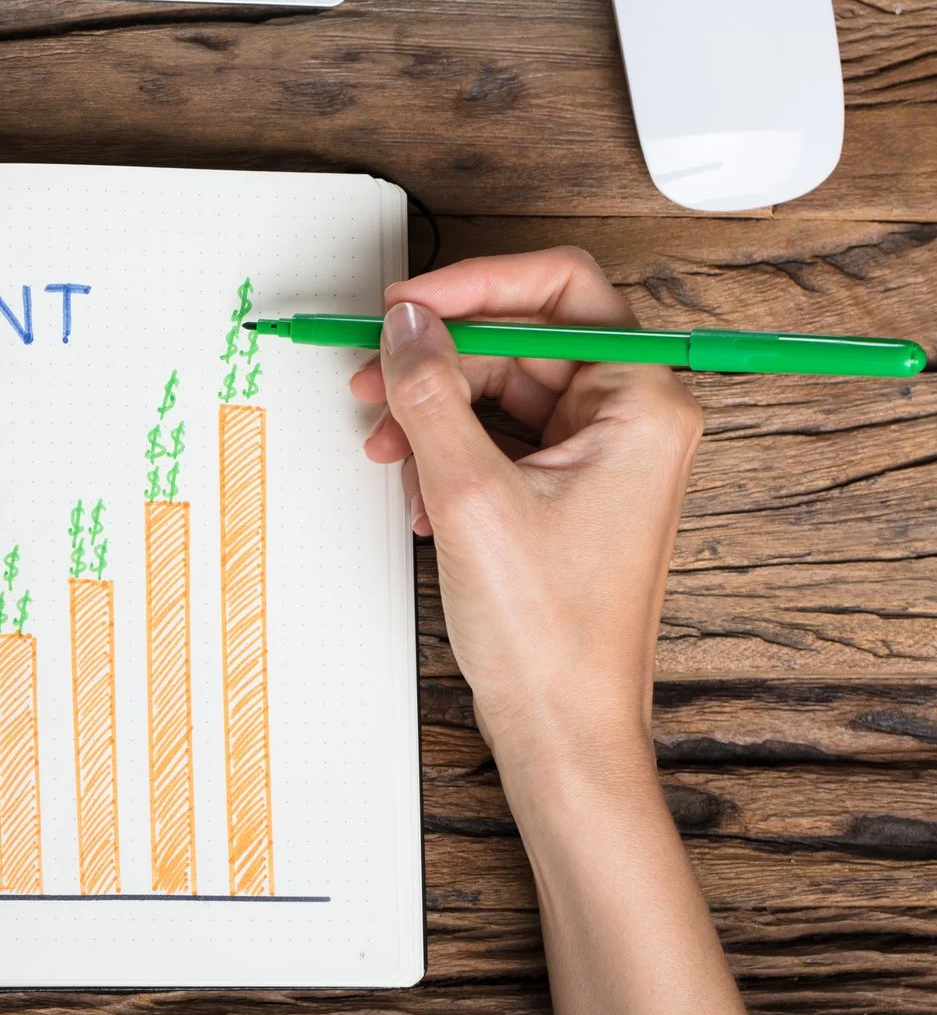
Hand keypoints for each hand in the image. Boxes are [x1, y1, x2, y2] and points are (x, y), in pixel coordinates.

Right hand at [349, 247, 702, 775]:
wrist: (562, 729)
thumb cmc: (551, 635)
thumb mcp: (469, 495)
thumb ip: (432, 393)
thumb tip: (405, 326)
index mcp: (642, 405)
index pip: (560, 288)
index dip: (475, 284)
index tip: (408, 306)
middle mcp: (632, 419)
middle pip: (520, 337)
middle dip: (439, 361)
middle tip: (372, 381)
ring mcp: (601, 454)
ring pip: (501, 387)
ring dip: (436, 412)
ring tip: (392, 452)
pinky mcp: (568, 487)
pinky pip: (499, 435)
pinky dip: (450, 452)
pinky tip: (422, 496)